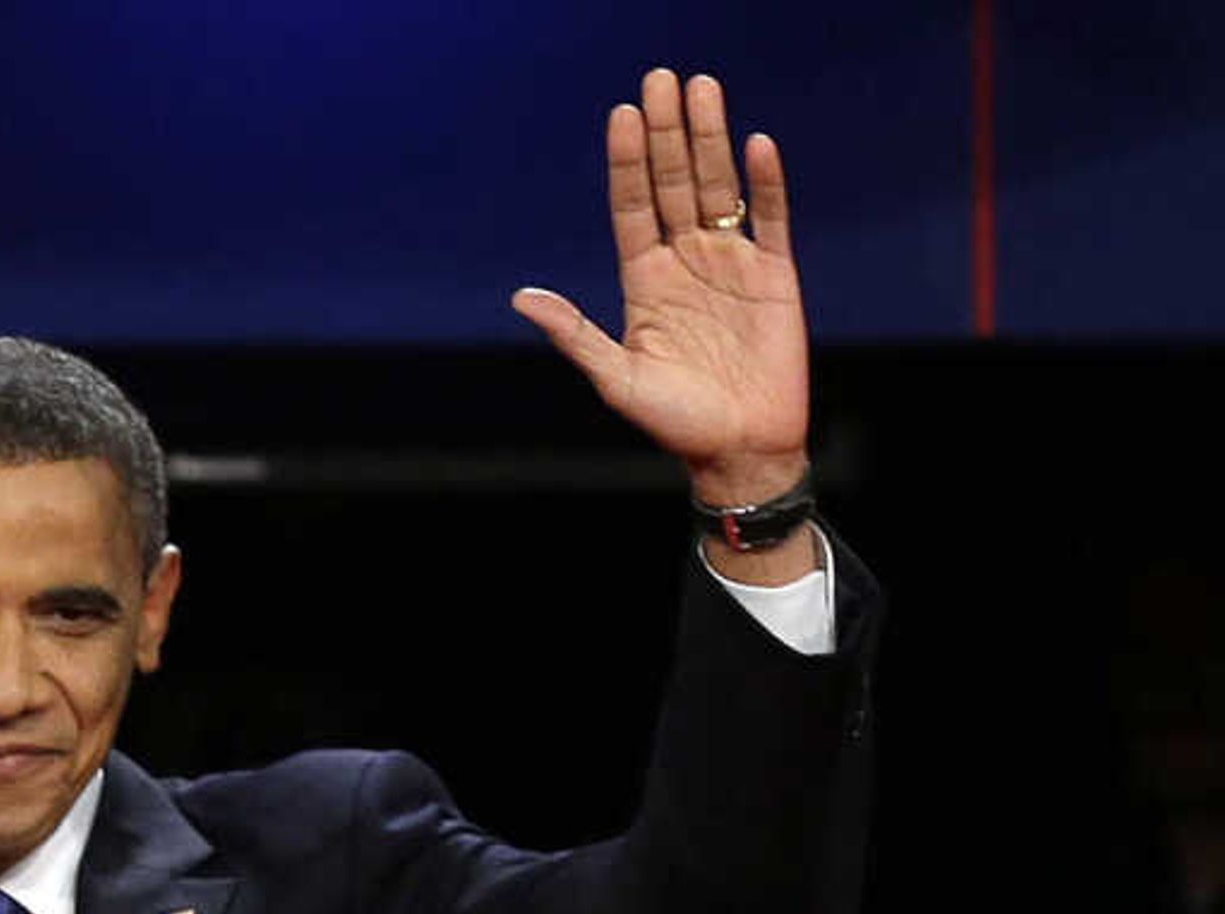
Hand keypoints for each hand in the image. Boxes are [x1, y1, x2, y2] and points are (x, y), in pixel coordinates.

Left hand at [511, 68, 810, 508]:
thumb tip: (522, 297)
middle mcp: (685, 263)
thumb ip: (574, 334)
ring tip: (702, 89)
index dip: (628, 163)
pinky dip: (766, 184)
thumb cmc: (673, 422)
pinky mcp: (776, 276)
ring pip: (718, 188)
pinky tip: (757, 146)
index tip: (622, 115)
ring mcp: (731, 264)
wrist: (739, 450)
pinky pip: (772, 219)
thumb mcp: (615, 377)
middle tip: (661, 78)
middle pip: (674, 184)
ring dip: (711, 139)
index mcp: (644, 282)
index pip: (632, 207)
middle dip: (667, 132)